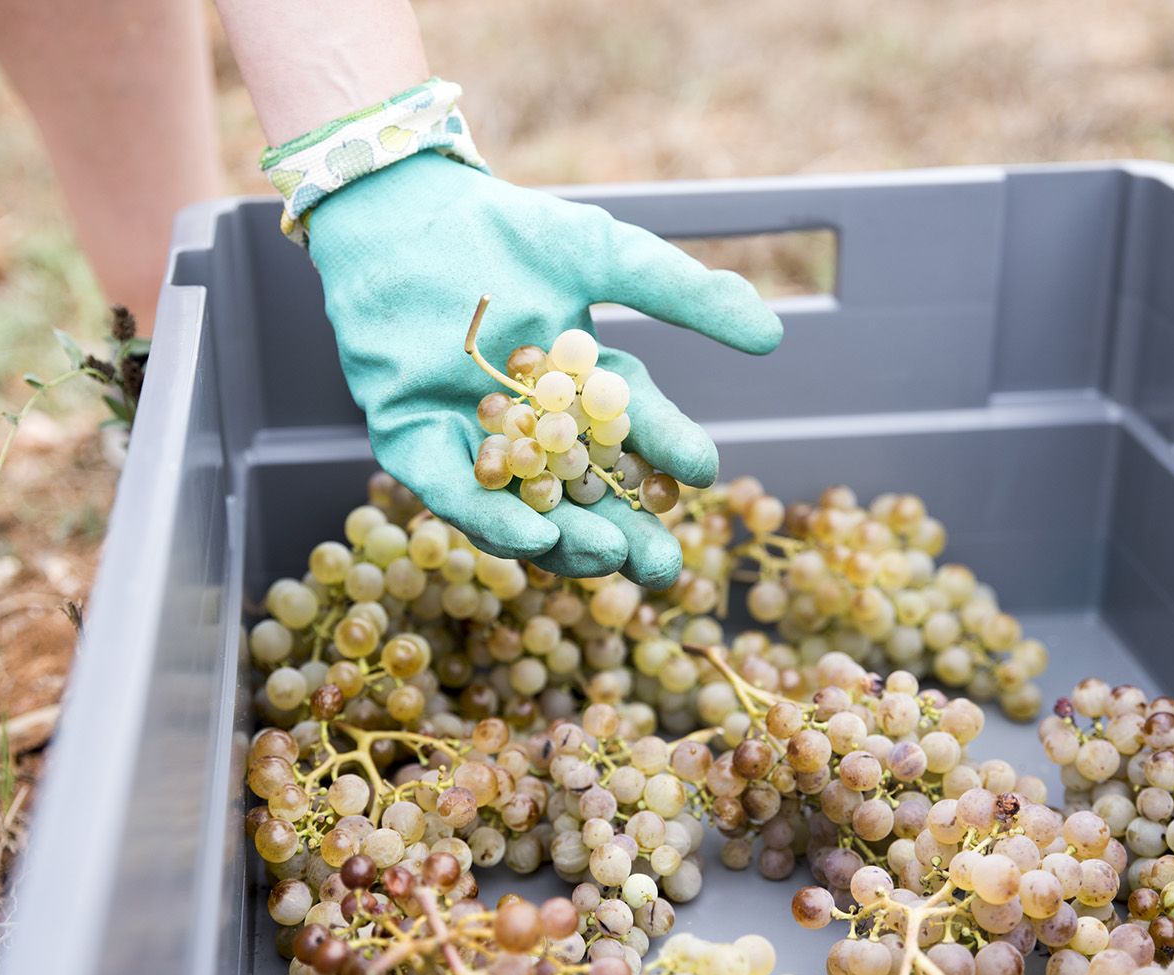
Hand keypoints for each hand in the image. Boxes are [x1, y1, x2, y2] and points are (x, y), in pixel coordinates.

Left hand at [307, 153, 781, 588]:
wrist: (402, 207)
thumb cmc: (504, 229)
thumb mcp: (602, 257)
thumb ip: (680, 294)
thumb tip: (771, 336)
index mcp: (576, 388)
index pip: (629, 435)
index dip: (666, 456)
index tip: (703, 474)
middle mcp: (528, 427)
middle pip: (582, 494)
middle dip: (625, 534)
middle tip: (663, 567)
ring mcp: (469, 441)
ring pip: (524, 506)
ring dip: (567, 538)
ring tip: (609, 554)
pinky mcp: (412, 443)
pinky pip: (452, 492)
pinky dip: (491, 516)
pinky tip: (532, 535)